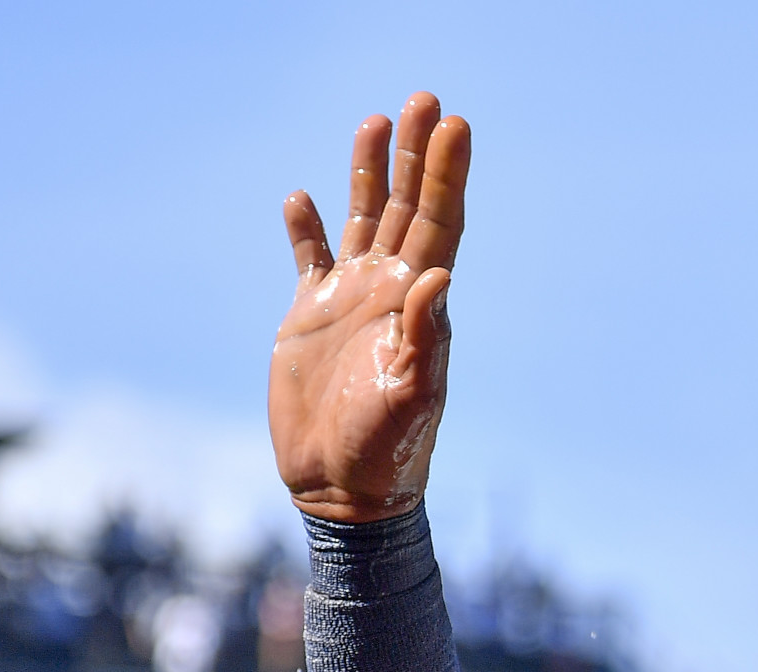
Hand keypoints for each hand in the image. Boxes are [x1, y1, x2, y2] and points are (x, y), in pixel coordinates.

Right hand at [269, 94, 470, 521]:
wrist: (343, 487)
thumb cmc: (387, 451)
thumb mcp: (411, 396)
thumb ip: (424, 338)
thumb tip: (439, 277)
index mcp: (420, 305)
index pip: (441, 225)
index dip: (447, 176)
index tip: (456, 125)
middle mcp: (391, 292)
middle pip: (408, 208)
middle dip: (417, 155)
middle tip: (425, 97)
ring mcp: (351, 301)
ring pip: (365, 220)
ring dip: (370, 172)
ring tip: (376, 120)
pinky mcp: (310, 318)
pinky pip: (310, 259)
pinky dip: (307, 228)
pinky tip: (302, 196)